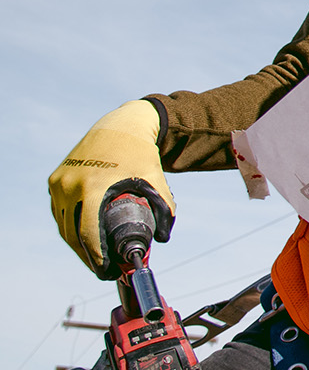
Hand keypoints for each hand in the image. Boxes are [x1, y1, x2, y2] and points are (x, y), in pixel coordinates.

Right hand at [49, 100, 175, 278]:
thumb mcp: (155, 177)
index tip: (106, 271)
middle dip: (87, 256)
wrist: (120, 125)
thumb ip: (164, 205)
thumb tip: (163, 237)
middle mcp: (70, 185)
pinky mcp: (55, 179)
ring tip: (93, 259)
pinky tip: (81, 240)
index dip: (96, 256)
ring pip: (63, 224)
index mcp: (93, 186)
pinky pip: (59, 211)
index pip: (88, 232)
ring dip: (76, 245)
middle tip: (102, 271)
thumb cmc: (140, 153)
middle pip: (73, 234)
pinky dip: (69, 227)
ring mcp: (60, 182)